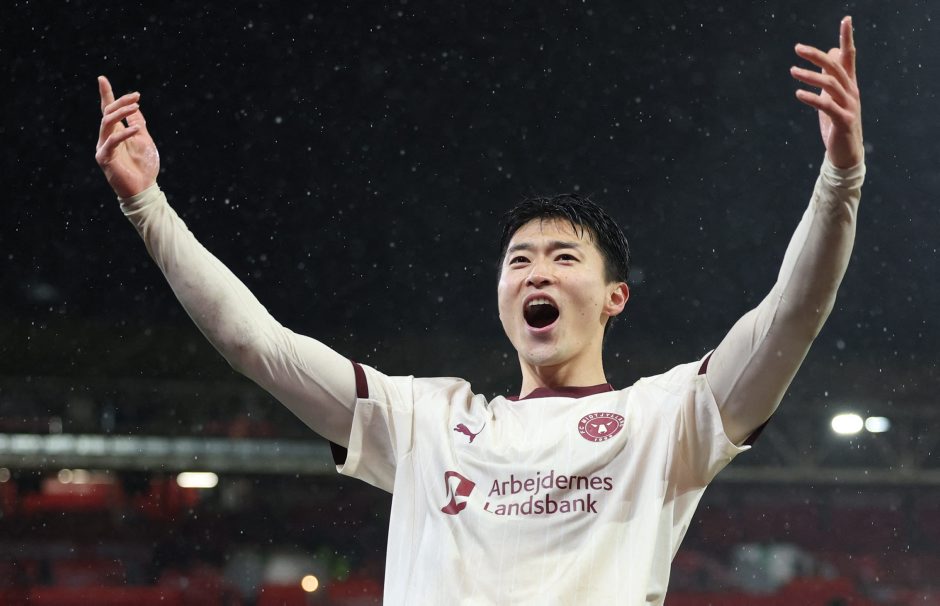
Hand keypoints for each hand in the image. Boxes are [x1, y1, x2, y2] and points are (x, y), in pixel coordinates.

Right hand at [95, 76, 159, 197]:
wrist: (144, 188)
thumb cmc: (144, 166)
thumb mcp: (144, 140)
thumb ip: (138, 124)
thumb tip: (135, 108)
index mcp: (115, 132)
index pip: (107, 110)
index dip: (105, 94)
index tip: (102, 79)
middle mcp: (106, 137)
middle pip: (107, 112)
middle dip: (120, 101)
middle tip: (136, 97)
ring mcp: (103, 147)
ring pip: (106, 122)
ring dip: (121, 113)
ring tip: (135, 107)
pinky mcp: (104, 158)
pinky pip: (111, 141)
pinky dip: (124, 133)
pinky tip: (136, 130)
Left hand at [790, 16, 863, 168]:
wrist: (845, 153)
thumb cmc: (836, 123)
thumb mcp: (832, 97)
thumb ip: (830, 76)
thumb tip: (827, 53)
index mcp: (849, 84)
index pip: (849, 56)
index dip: (847, 37)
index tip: (846, 19)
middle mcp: (852, 91)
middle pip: (836, 66)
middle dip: (817, 55)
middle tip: (797, 48)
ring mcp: (850, 106)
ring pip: (831, 84)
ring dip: (810, 76)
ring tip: (792, 71)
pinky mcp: (843, 121)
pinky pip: (827, 106)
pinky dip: (812, 98)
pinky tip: (798, 94)